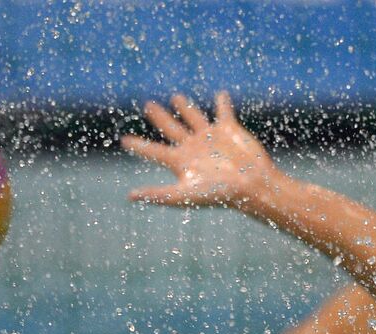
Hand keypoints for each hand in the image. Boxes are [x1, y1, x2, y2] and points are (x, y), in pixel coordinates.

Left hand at [122, 92, 277, 206]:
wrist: (252, 185)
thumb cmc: (219, 194)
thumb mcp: (184, 195)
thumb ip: (158, 194)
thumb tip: (130, 196)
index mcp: (181, 162)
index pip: (154, 151)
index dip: (139, 146)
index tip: (124, 141)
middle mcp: (193, 148)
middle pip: (171, 128)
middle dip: (159, 117)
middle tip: (148, 105)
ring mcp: (211, 137)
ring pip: (193, 117)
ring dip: (185, 107)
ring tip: (176, 97)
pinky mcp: (229, 128)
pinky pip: (223, 111)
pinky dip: (222, 103)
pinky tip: (221, 95)